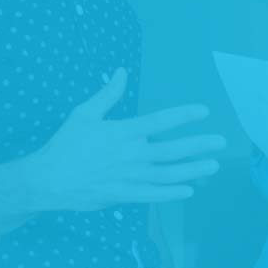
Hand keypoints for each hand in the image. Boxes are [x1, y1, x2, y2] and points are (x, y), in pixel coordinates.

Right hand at [28, 70, 225, 210]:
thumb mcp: (84, 114)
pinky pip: (153, 195)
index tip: (203, 111)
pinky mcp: (123, 195)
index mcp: (122, 132)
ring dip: (192, 169)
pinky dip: (171, 193)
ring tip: (213, 166)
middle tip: (220, 142)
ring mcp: (129, 176)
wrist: (47, 179)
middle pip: (172, 149)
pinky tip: (188, 190)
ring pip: (168, 173)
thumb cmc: (65, 144)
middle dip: (198, 145)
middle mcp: (130, 154)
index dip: (183, 115)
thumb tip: (121, 72)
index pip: (160, 121)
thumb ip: (107, 94)